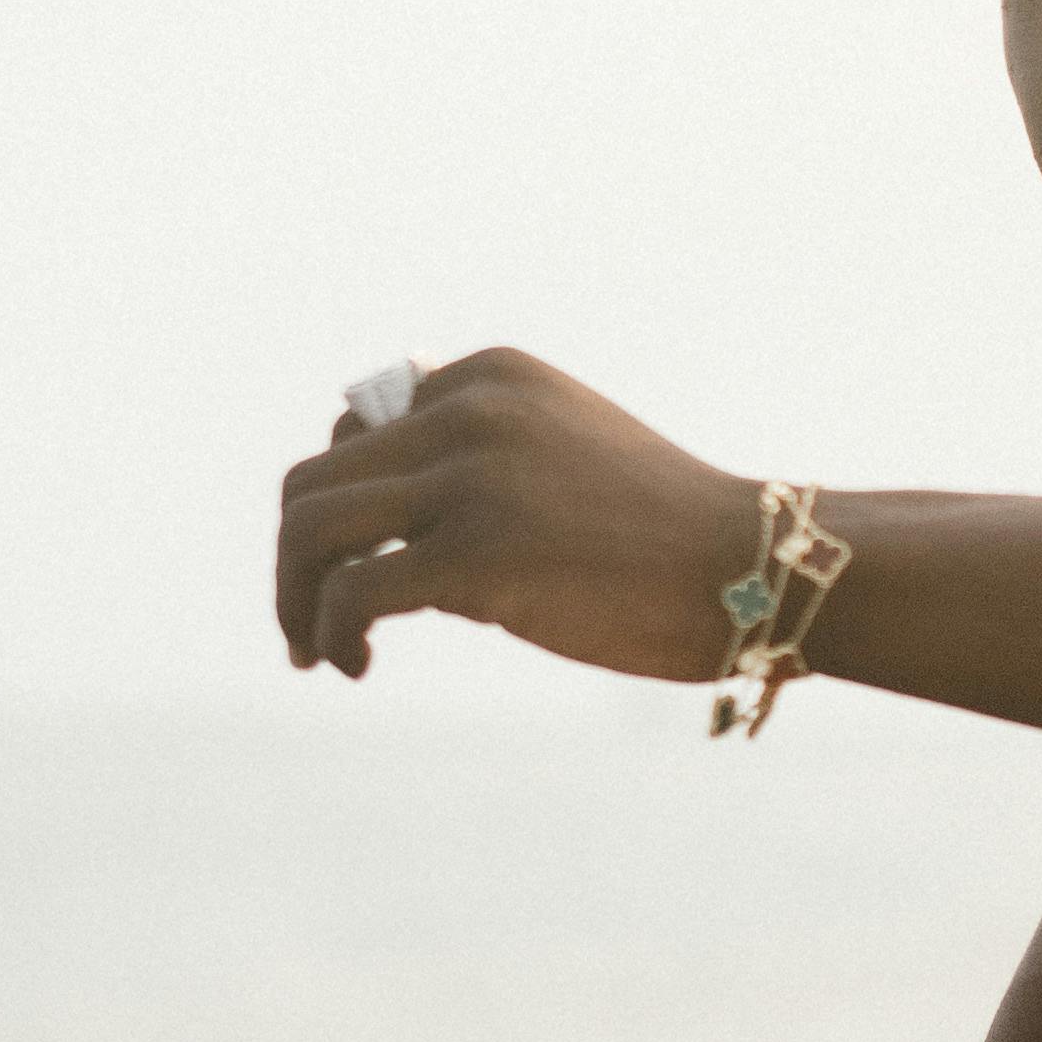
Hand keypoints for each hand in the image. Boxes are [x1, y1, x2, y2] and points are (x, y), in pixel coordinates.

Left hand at [273, 347, 758, 688]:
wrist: (748, 566)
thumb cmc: (658, 534)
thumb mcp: (557, 458)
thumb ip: (473, 461)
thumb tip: (369, 521)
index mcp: (486, 376)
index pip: (356, 433)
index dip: (341, 512)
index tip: (349, 572)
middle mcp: (469, 408)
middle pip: (314, 483)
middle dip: (294, 563)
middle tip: (308, 627)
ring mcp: (471, 476)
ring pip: (310, 531)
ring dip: (293, 600)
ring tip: (318, 652)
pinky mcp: (476, 552)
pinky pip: (352, 591)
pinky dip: (332, 633)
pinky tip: (357, 665)